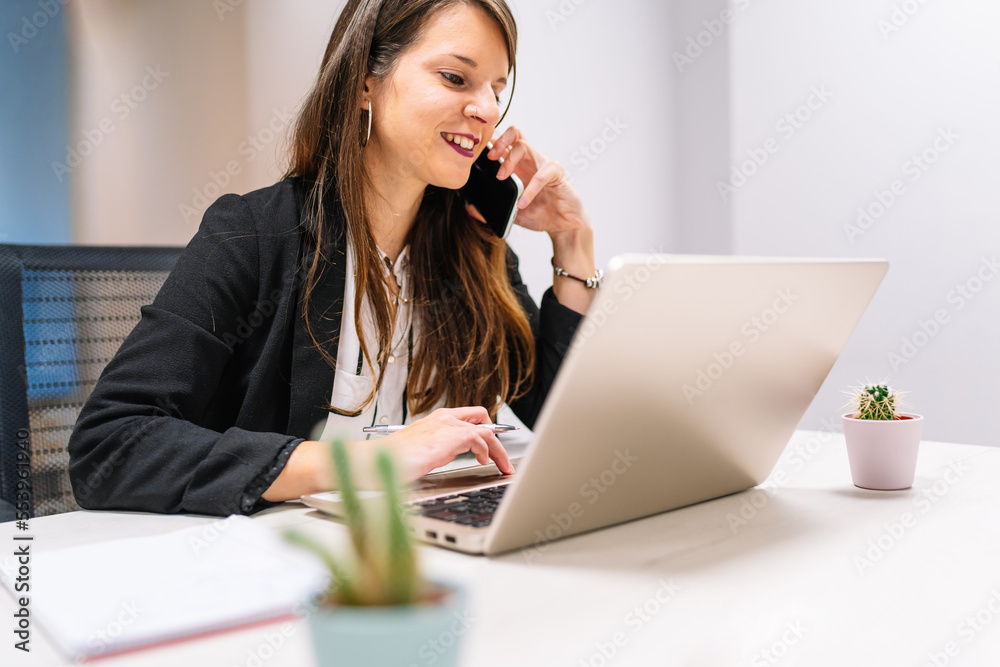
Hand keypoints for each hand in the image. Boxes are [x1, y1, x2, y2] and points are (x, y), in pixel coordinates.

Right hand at [380, 406, 514, 481]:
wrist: (373, 462)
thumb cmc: (389, 461)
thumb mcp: (420, 451)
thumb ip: (435, 449)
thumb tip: (445, 457)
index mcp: (435, 420)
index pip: (468, 417)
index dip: (483, 431)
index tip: (491, 448)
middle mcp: (443, 419)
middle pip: (481, 418)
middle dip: (496, 436)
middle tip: (502, 456)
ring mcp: (446, 426)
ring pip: (486, 430)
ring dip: (499, 449)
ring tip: (502, 466)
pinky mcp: (449, 437)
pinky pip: (480, 438)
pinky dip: (487, 451)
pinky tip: (483, 462)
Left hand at [468, 126, 590, 237]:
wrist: (563, 226)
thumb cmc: (540, 214)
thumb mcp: (511, 213)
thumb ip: (491, 210)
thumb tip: (469, 208)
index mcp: (518, 165)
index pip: (504, 142)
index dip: (490, 142)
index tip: (478, 153)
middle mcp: (530, 160)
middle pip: (514, 133)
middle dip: (498, 141)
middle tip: (489, 158)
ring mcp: (543, 164)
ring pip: (523, 146)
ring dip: (509, 161)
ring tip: (501, 178)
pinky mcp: (556, 174)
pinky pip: (542, 174)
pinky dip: (530, 189)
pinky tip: (523, 202)